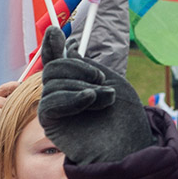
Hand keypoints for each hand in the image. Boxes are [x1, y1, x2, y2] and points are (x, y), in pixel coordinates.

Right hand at [38, 26, 152, 164]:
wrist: (128, 148)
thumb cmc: (124, 119)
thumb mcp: (110, 82)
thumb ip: (86, 66)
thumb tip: (65, 47)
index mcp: (76, 82)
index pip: (57, 59)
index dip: (52, 44)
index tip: (54, 30)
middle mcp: (62, 93)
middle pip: (53, 68)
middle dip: (77, 67)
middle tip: (101, 80)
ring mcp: (55, 107)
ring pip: (52, 82)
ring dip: (82, 85)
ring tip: (105, 99)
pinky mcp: (51, 122)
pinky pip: (49, 102)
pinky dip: (70, 97)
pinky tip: (89, 99)